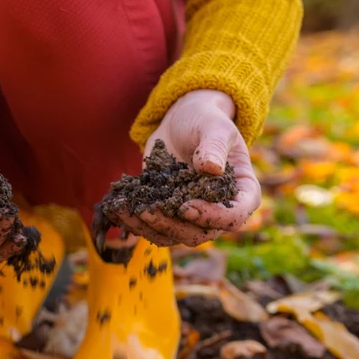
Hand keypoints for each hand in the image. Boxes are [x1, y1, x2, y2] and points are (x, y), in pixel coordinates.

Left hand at [113, 90, 261, 246]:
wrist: (183, 122)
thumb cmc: (206, 122)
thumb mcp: (214, 127)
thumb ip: (214, 146)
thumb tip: (210, 167)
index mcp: (242, 193)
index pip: (234, 216)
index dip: (212, 217)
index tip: (186, 206)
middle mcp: (219, 211)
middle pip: (200, 234)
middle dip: (172, 226)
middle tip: (146, 211)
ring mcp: (192, 216)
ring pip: (173, 236)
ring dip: (148, 227)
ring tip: (124, 210)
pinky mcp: (168, 213)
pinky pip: (153, 228)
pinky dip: (134, 222)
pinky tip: (116, 209)